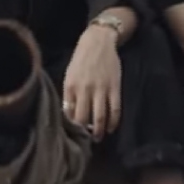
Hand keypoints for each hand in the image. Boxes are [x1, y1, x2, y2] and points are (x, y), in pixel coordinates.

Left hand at [62, 26, 121, 141]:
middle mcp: (84, 89)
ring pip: (100, 117)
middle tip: (85, 141)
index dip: (70, 127)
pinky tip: (111, 128)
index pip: (69, 113)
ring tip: (98, 138)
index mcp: (70, 86)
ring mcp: (101, 89)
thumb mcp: (69, 76)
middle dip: (84, 133)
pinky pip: (115, 110)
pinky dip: (114, 122)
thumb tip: (69, 115)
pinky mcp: (115, 88)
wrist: (98, 42)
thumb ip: (69, 95)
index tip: (72, 135)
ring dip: (99, 131)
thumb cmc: (80, 60)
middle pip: (84, 118)